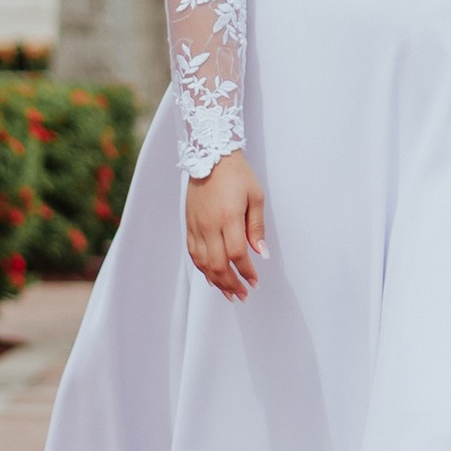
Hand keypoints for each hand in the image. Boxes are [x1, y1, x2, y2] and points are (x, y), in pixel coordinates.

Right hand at [185, 153, 264, 298]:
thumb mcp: (256, 197)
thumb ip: (257, 227)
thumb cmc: (237, 175)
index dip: (246, 272)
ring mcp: (196, 226)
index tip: (255, 282)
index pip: (237, 254)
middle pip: (218, 264)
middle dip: (231, 284)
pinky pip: (193, 253)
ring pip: (203, 263)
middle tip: (243, 295)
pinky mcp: (189, 225)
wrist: (209, 156)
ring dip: (216, 282)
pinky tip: (211, 277)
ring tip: (229, 293)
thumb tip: (262, 253)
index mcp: (228, 217)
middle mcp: (209, 225)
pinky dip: (202, 269)